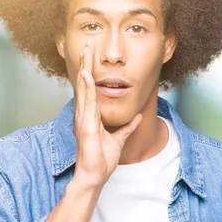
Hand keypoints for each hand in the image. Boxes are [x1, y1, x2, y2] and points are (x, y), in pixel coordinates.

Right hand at [72, 42, 141, 188]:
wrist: (95, 175)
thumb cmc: (102, 159)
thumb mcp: (119, 139)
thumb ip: (128, 127)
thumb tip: (138, 117)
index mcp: (91, 115)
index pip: (91, 88)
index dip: (92, 72)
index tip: (92, 56)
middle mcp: (85, 114)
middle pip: (85, 84)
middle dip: (85, 64)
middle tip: (86, 45)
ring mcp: (84, 118)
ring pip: (84, 88)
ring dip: (85, 69)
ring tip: (85, 53)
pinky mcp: (86, 125)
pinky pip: (87, 103)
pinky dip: (87, 88)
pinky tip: (87, 75)